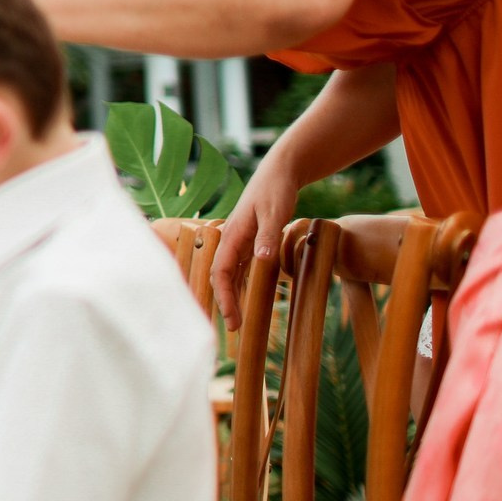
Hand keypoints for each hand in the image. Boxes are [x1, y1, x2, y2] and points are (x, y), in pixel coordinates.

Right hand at [212, 156, 302, 330]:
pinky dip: (241, 284)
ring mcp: (240, 241)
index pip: (221, 272)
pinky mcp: (250, 241)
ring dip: (231, 296)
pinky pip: (241, 268)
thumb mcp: (275, 212)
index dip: (224, 297)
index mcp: (233, 235)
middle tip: (235, 328)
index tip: (232, 318)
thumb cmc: (276, 190)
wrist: (280, 172)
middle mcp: (232, 240)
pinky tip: (247, 297)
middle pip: (221, 277)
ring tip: (238, 319)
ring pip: (230, 274)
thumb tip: (262, 261)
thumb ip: (268, 236)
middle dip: (224, 302)